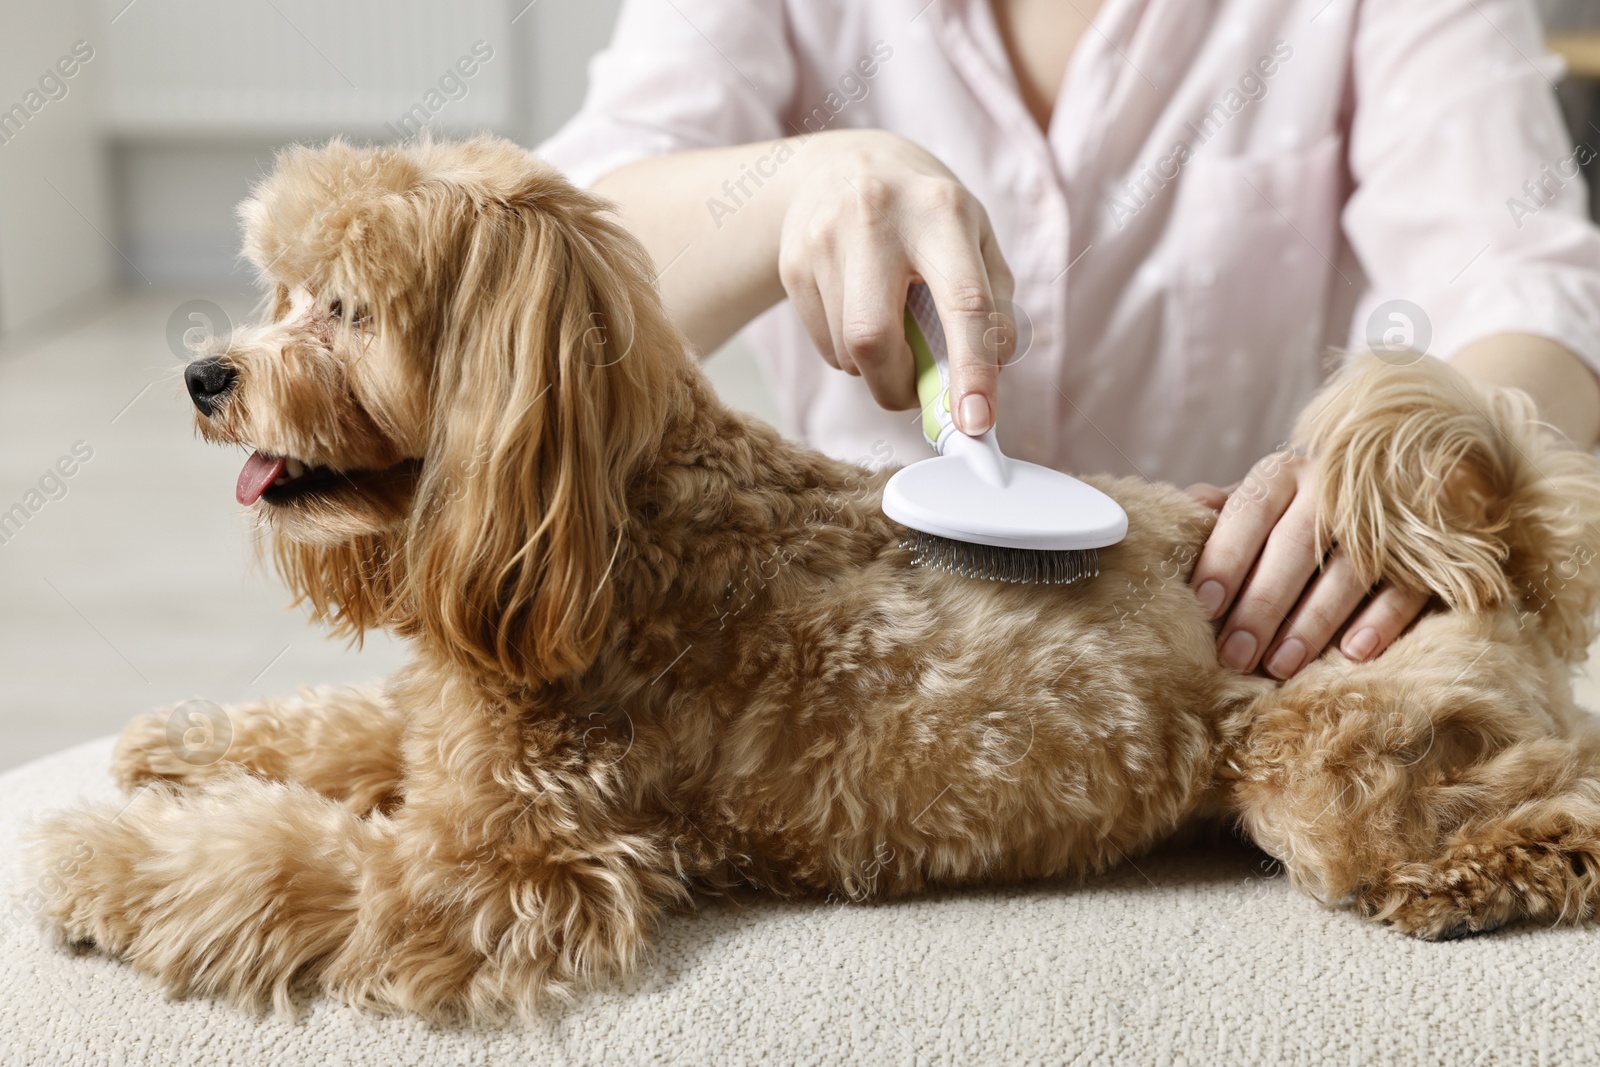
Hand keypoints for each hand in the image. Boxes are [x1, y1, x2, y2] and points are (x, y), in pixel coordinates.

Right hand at [778, 130, 1014, 432]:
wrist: (842, 165)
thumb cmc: (925, 214)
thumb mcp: (975, 238)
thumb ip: (992, 310)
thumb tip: (984, 389)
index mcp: (941, 210)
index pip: (963, 301)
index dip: (972, 370)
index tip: (976, 423)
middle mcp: (876, 217)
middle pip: (875, 339)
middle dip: (898, 387)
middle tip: (917, 394)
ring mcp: (824, 239)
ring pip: (848, 352)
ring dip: (876, 367)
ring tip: (890, 327)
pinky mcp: (793, 263)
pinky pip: (825, 346)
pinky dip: (850, 354)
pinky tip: (858, 314)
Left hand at [1186, 449, 1428, 678]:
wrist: (1384, 497)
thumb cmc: (1289, 519)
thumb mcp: (1252, 510)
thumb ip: (1217, 515)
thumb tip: (1179, 513)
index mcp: (1282, 474)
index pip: (1250, 510)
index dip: (1226, 557)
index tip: (1205, 604)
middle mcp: (1333, 486)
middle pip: (1296, 545)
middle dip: (1262, 604)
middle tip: (1235, 654)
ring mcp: (1383, 516)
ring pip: (1349, 569)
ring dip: (1313, 621)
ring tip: (1280, 665)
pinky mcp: (1424, 552)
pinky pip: (1405, 586)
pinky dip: (1380, 620)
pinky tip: (1352, 653)